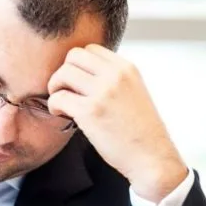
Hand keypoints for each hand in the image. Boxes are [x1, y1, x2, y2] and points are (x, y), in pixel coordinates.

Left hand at [47, 45, 188, 201]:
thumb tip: (87, 75)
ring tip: (62, 103)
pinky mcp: (90, 112)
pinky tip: (62, 115)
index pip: (91, 49)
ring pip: (62, 73)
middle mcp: (115, 75)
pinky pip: (58, 98)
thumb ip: (114, 79)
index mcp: (127, 69)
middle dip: (63, 72)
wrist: (151, 157)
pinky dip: (54, 106)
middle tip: (65, 90)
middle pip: (73, 55)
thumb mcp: (135, 92)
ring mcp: (102, 92)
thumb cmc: (142, 132)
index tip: (77, 81)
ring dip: (55, 87)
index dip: (78, 64)